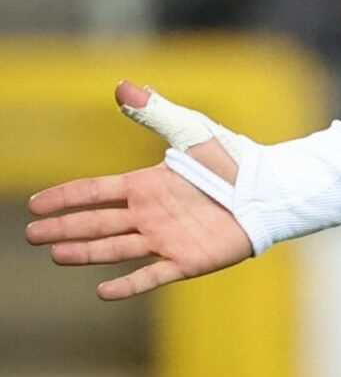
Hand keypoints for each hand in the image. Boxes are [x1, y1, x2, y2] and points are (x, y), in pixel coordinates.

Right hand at [24, 82, 253, 299]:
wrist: (272, 190)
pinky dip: (128, 284)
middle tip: (31, 234)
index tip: (33, 205)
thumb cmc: (235, 159)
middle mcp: (150, 214)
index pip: (95, 191)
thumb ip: (157, 112)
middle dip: (63, 227)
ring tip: (56, 254)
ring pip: (115, 248)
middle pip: (97, 222)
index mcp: (146, 185)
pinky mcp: (187, 260)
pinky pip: (151, 275)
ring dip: (85, 252)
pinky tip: (102, 291)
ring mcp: (166, 239)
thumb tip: (123, 85)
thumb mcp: (193, 132)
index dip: (64, 197)